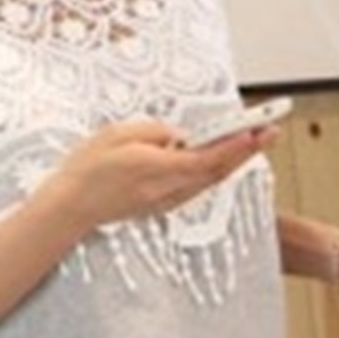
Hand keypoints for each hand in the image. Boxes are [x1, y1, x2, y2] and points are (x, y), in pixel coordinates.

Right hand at [49, 120, 273, 231]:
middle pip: (217, 171)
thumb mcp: (119, 134)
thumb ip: (155, 132)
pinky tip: (220, 160)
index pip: (209, 157)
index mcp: (159, 170)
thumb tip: (179, 136)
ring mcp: (165, 202)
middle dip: (246, 151)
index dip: (237, 145)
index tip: (258, 130)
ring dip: (232, 162)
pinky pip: (195, 187)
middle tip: (269, 132)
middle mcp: (168, 191)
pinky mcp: (159, 206)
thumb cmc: (87, 169)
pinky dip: (212, 172)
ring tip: (252, 142)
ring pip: (209, 181)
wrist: (69, 207)